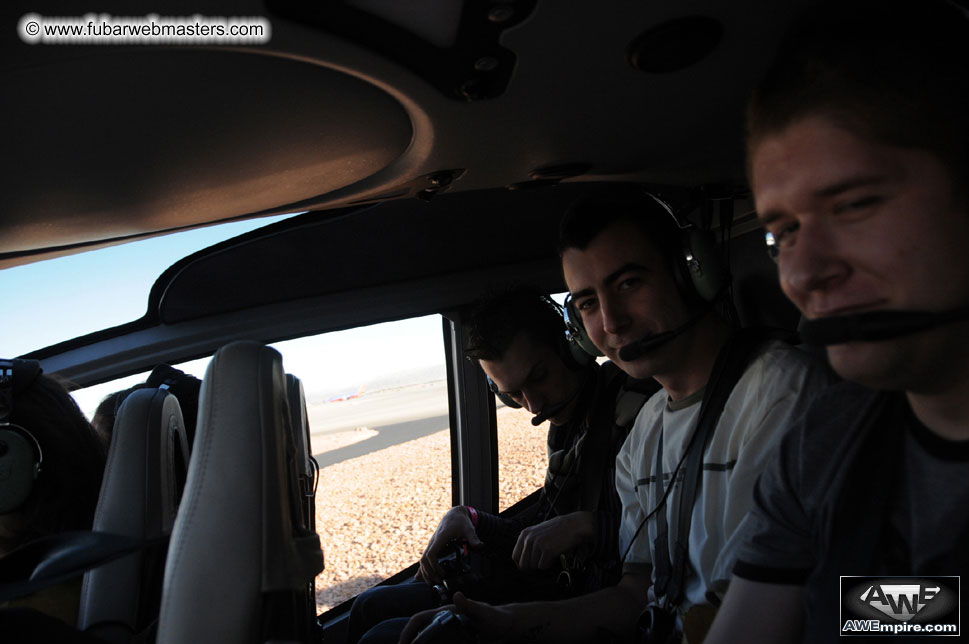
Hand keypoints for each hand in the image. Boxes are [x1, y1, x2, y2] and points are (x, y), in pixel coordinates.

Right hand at [398, 593, 517, 643]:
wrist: (506, 626)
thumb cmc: (495, 618)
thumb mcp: (482, 613)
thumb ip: (470, 605)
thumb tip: (457, 595)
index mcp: (446, 611)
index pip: (421, 618)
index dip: (409, 629)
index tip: (403, 643)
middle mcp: (444, 619)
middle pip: (419, 629)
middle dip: (409, 640)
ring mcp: (448, 629)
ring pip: (427, 637)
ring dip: (419, 643)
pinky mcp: (454, 638)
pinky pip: (438, 643)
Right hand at [417, 506, 481, 583]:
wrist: (454, 515)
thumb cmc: (461, 522)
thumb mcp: (469, 529)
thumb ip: (474, 538)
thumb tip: (480, 546)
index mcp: (441, 538)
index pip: (431, 554)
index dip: (434, 565)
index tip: (443, 573)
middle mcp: (433, 542)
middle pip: (424, 559)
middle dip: (429, 573)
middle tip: (439, 582)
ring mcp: (432, 544)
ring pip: (422, 560)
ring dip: (425, 572)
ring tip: (433, 583)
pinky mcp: (433, 547)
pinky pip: (425, 559)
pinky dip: (422, 568)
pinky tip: (418, 577)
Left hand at [511, 511, 594, 569]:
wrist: (573, 526)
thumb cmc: (558, 530)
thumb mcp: (538, 532)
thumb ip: (529, 543)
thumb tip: (523, 561)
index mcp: (525, 534)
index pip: (515, 556)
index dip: (522, 564)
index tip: (528, 566)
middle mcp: (529, 539)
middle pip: (523, 564)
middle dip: (532, 567)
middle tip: (541, 562)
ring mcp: (538, 544)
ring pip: (534, 566)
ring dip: (542, 564)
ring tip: (549, 555)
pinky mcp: (547, 550)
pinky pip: (543, 566)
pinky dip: (549, 564)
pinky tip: (554, 556)